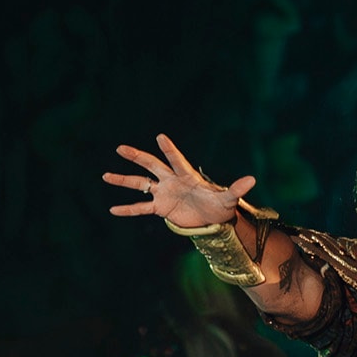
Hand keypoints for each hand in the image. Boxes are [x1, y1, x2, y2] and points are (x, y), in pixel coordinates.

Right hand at [104, 133, 256, 228]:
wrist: (212, 219)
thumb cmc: (220, 205)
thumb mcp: (228, 198)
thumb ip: (236, 188)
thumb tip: (252, 179)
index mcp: (186, 175)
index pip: (176, 160)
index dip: (169, 149)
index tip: (160, 137)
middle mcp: (171, 181)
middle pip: (151, 165)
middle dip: (136, 157)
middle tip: (120, 148)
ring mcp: (163, 193)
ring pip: (140, 184)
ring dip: (123, 180)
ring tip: (104, 175)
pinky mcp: (160, 208)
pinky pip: (140, 208)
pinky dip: (128, 209)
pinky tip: (112, 210)